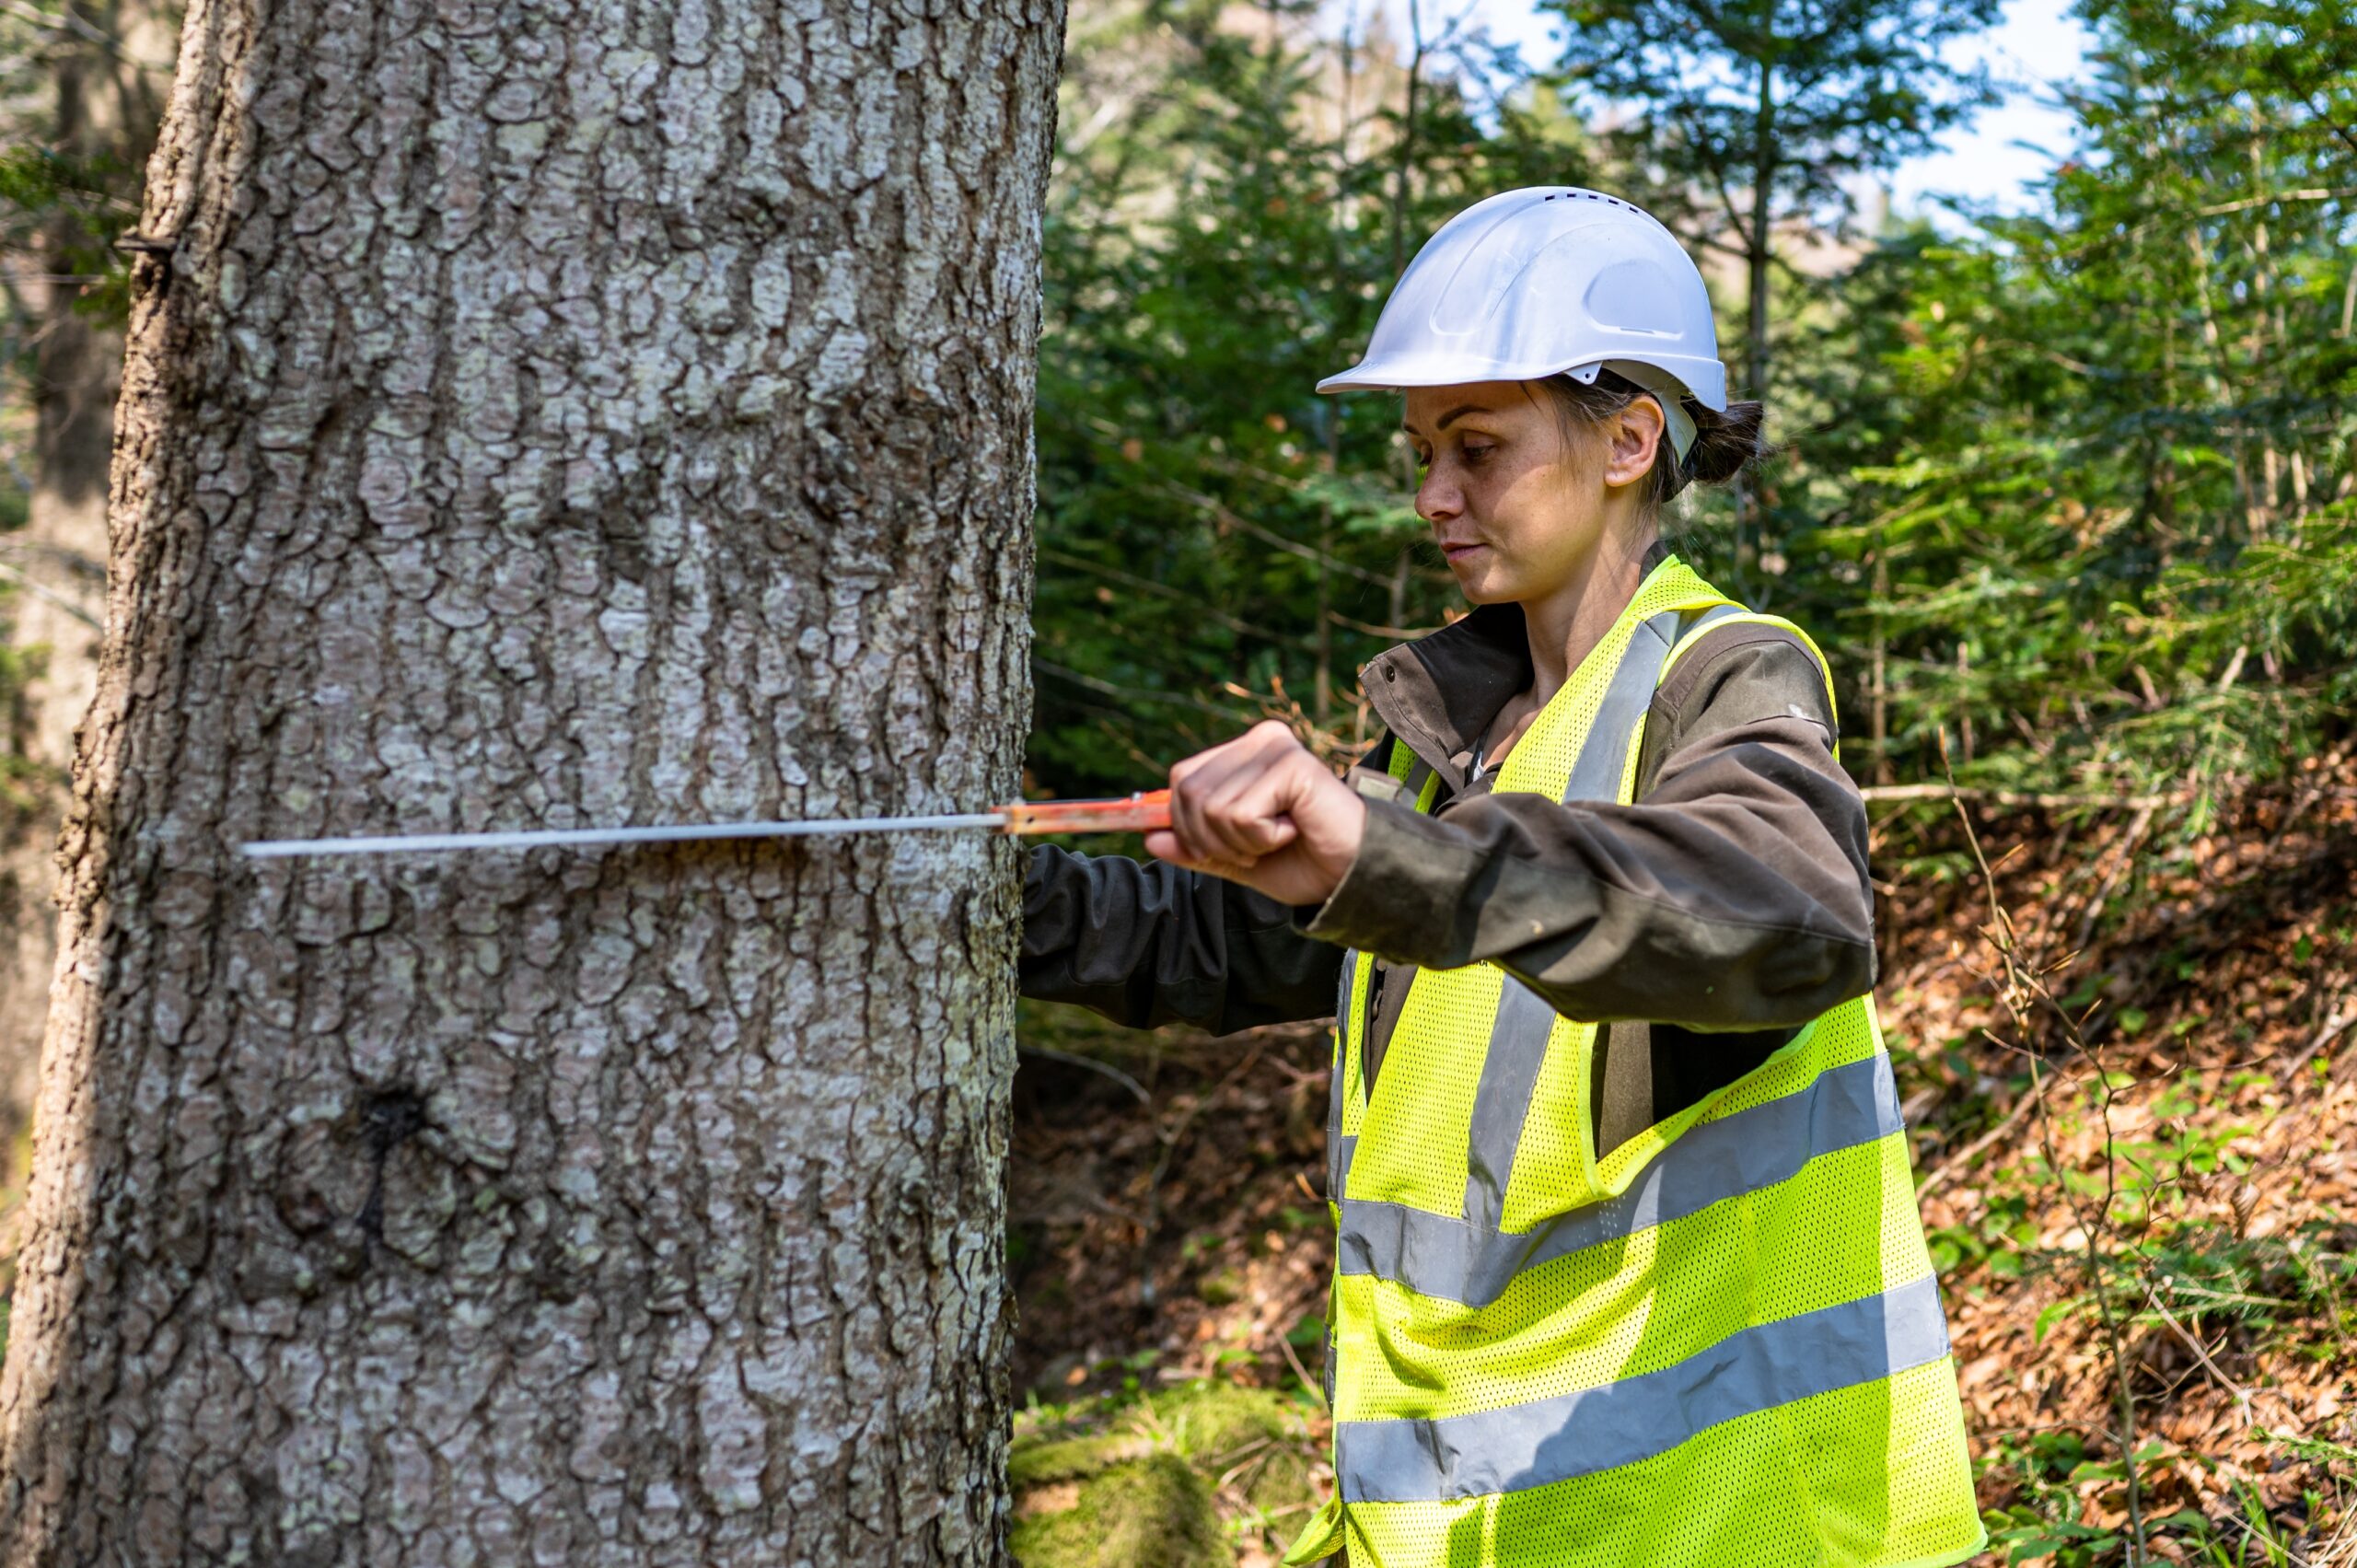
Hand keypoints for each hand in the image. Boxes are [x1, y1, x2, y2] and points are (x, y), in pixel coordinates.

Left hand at [1145, 720, 1366, 905]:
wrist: (1351, 876)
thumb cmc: (1302, 862)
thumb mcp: (1235, 859)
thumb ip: (1193, 847)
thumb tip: (1148, 838)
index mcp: (1243, 753)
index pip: (1181, 779)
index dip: (1181, 823)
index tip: (1203, 851)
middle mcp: (1258, 741)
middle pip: (1188, 793)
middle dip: (1210, 840)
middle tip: (1254, 847)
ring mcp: (1275, 748)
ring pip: (1212, 807)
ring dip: (1240, 843)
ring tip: (1277, 838)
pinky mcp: (1292, 765)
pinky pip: (1242, 813)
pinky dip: (1262, 838)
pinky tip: (1293, 830)